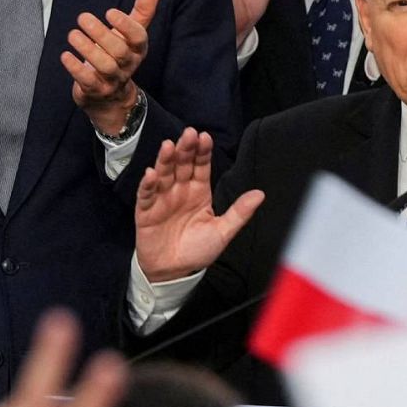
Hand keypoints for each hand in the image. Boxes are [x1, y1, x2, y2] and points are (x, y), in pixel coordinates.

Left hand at [63, 0, 157, 135]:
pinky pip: (88, 81)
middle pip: (119, 51)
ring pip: (104, 66)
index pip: (138, 38)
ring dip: (88, 49)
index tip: (109, 12)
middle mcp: (128, 65)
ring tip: (73, 34)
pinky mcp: (96, 91)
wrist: (111, 96)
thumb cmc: (119, 56)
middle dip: (101, 34)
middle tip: (83, 17)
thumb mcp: (130, 35)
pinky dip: (76, 69)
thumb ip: (141, 11)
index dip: (126, 25)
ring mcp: (113, 80)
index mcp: (138, 49)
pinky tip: (65, 55)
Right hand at [135, 128, 262, 281]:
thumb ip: (239, 212)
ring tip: (168, 146)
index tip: (205, 137)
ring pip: (163, 175)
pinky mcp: (145, 212)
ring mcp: (162, 200)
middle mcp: (180, 191)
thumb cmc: (198, 250)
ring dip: (165, 160)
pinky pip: (145, 196)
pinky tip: (151, 174)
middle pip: (182, 165)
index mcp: (199, 192)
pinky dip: (147, 185)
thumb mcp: (223, 231)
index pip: (201, 167)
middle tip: (189, 134)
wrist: (174, 272)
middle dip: (185, 149)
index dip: (202, 152)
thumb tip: (260, 194)